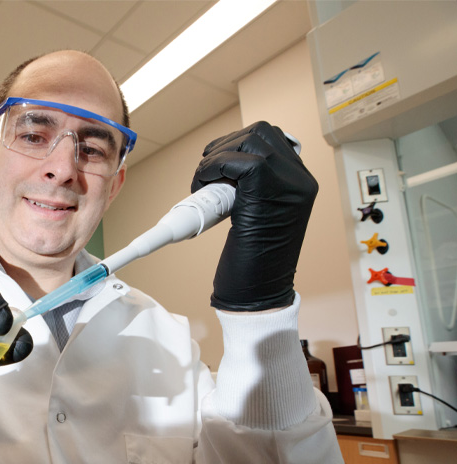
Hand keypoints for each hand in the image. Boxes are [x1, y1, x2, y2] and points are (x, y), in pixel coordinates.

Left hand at [191, 121, 317, 310]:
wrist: (258, 293)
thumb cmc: (252, 263)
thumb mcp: (255, 216)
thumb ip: (251, 190)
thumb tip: (225, 168)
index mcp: (299, 183)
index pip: (270, 140)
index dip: (237, 145)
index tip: (215, 165)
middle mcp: (299, 179)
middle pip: (260, 132)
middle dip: (225, 145)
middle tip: (206, 172)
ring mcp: (289, 184)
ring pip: (249, 139)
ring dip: (216, 156)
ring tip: (203, 183)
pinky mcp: (270, 190)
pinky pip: (237, 159)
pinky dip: (212, 167)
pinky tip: (202, 185)